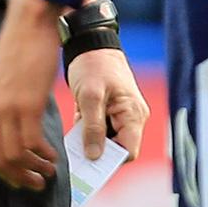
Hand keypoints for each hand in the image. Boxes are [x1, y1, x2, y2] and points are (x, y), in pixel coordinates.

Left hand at [0, 0, 62, 190]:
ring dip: (34, 168)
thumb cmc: (21, 46)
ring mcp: (7, 107)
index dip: (2, 171)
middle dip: (18, 177)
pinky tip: (54, 154)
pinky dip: (44, 154)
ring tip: (48, 171)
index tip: (18, 176)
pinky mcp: (28, 103)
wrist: (31, 21)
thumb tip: (7, 126)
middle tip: (35, 183)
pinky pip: (33, 142)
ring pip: (16, 155)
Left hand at [67, 46, 147, 162]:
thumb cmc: (93, 65)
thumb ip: (93, 127)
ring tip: (74, 137)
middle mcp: (132, 118)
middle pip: (117, 150)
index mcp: (133, 114)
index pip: (128, 152)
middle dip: (98, 153)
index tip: (88, 162)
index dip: (109, 161)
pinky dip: (87, 133)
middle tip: (77, 153)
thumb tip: (94, 156)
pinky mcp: (109, 113)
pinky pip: (100, 132)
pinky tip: (76, 126)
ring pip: (107, 142)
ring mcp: (121, 116)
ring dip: (90, 142)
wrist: (90, 44)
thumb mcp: (90, 96)